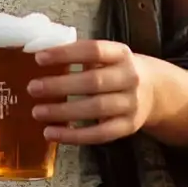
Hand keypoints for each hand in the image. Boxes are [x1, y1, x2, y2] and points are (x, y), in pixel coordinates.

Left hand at [26, 39, 163, 146]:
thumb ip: (79, 56)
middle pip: (93, 82)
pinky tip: (51, 133)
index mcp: (121, 54)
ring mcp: (131, 104)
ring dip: (64, 112)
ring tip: (37, 112)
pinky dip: (73, 136)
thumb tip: (37, 55)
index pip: (93, 50)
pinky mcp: (128, 126)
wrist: (154, 92)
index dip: (66, 54)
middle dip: (60, 86)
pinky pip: (99, 134)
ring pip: (96, 108)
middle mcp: (130, 78)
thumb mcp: (106, 57)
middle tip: (33, 88)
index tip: (39, 58)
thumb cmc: (116, 72)